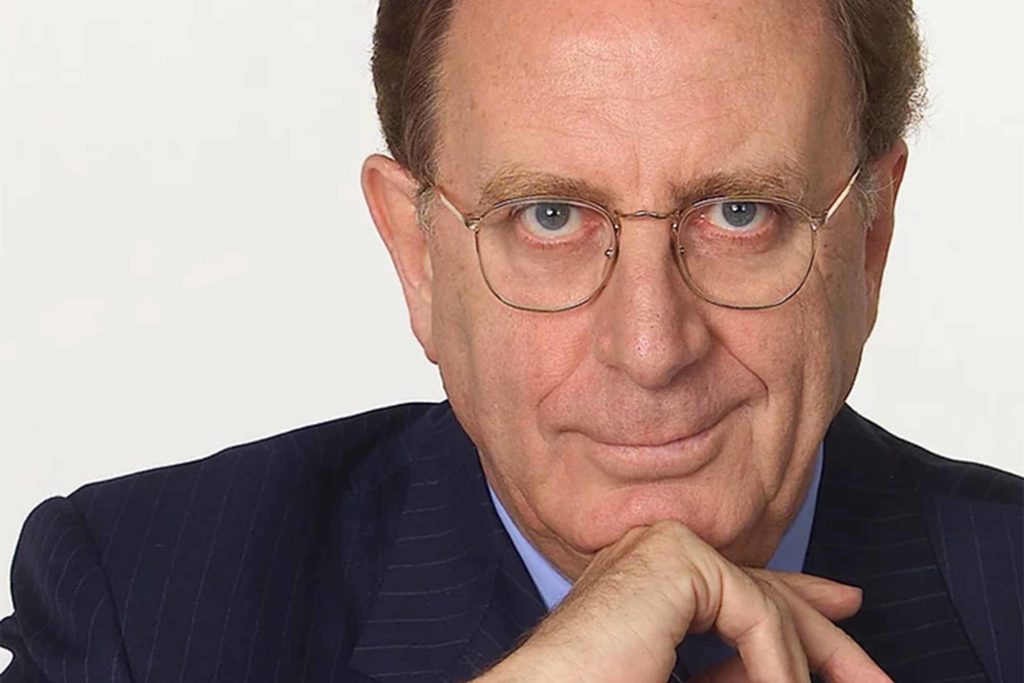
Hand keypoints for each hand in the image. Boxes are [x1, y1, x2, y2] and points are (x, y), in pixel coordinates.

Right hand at [479, 520, 890, 682]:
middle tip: (875, 678)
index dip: (800, 598)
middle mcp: (655, 550)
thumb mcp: (685, 681)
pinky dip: (779, 666)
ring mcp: (662, 546)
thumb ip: (731, 669)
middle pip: (761, 591)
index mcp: (649, 579)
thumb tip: (789, 671)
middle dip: (825, 637)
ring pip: (764, 603)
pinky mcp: (673, 555)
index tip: (846, 605)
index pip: (739, 585)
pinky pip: (754, 612)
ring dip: (804, 664)